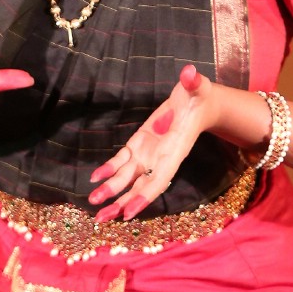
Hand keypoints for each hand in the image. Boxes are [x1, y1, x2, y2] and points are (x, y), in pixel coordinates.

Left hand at [88, 64, 219, 221]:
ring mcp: (148, 153)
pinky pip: (121, 162)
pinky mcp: (139, 145)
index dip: (143, 197)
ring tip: (93, 205)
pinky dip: (108, 170)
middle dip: (121, 203)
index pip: (158, 180)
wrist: (198, 102)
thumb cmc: (199, 96)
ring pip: (127, 178)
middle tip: (102, 218)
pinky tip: (94, 178)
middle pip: (139, 187)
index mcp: (174, 151)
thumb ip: (194, 82)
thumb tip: (190, 72)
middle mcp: (160, 158)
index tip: (128, 213)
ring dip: (111, 192)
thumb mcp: (198, 87)